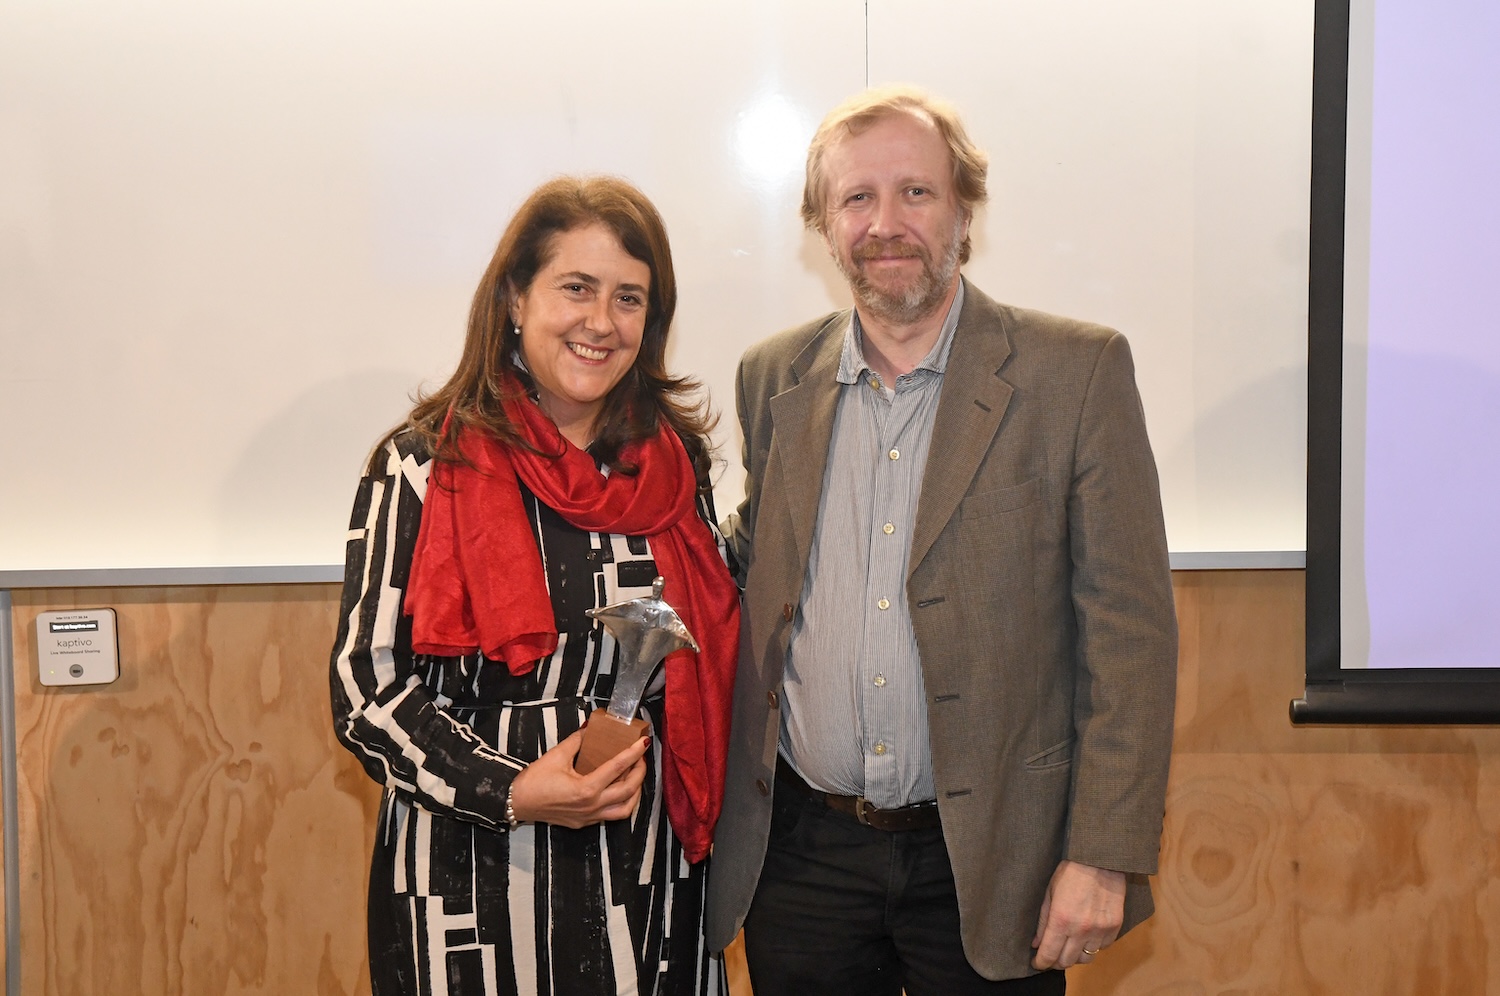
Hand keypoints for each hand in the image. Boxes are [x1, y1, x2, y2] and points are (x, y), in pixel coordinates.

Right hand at [507, 728, 648, 828]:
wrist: (517, 803)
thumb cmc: (534, 780)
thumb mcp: (556, 755)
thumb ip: (578, 740)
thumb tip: (591, 726)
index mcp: (586, 789)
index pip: (618, 768)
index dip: (633, 753)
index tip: (644, 742)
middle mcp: (592, 806)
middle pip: (628, 791)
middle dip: (640, 772)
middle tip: (640, 757)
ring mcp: (589, 817)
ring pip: (625, 809)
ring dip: (635, 792)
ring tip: (635, 776)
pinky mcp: (584, 823)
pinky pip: (611, 815)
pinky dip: (622, 802)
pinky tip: (620, 790)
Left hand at [1031, 860, 1124, 969]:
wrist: (1100, 859)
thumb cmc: (1070, 872)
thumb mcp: (1049, 893)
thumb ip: (1042, 921)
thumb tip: (1036, 943)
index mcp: (1061, 920)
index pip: (1049, 954)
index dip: (1040, 963)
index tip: (1037, 963)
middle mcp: (1081, 929)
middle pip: (1067, 961)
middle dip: (1056, 961)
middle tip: (1051, 955)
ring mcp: (1100, 929)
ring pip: (1086, 958)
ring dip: (1075, 956)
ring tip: (1069, 947)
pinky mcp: (1114, 927)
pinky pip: (1102, 947)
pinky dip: (1093, 946)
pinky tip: (1086, 936)